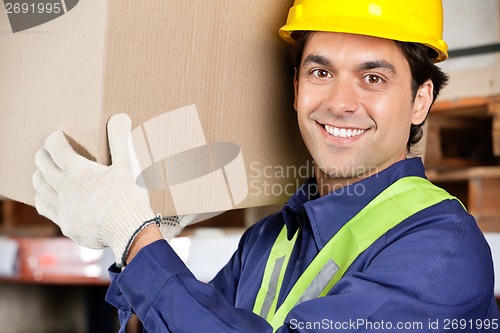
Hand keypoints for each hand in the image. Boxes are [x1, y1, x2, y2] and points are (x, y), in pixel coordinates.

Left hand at [32, 113, 156, 265]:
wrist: (129, 231)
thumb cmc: (129, 197)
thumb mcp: (128, 166)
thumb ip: (121, 140)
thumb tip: (120, 116)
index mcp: (78, 171)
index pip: (56, 149)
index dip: (54, 139)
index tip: (57, 136)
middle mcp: (65, 188)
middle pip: (42, 167)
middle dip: (43, 155)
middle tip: (48, 152)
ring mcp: (63, 208)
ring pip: (40, 188)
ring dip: (39, 177)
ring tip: (43, 173)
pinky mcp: (67, 224)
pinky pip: (46, 209)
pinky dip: (44, 199)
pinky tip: (49, 199)